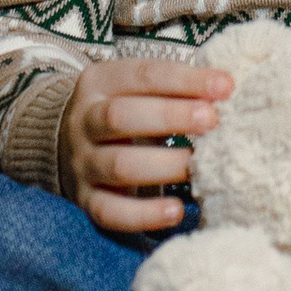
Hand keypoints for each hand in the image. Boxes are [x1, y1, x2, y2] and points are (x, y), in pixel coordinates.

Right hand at [59, 56, 234, 238]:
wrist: (63, 144)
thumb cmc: (123, 110)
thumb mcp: (137, 88)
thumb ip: (174, 88)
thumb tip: (227, 88)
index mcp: (99, 83)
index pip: (142, 75)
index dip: (185, 80)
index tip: (226, 86)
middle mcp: (84, 121)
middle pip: (121, 116)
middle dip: (171, 117)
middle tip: (213, 120)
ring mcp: (82, 163)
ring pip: (120, 165)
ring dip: (165, 166)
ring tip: (201, 167)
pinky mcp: (86, 200)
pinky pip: (110, 211)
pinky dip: (143, 215)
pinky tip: (176, 211)